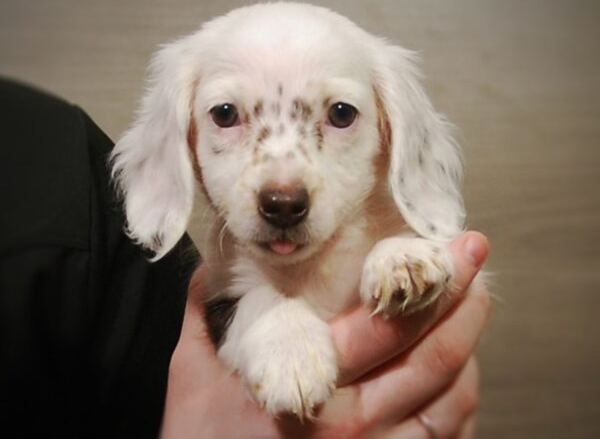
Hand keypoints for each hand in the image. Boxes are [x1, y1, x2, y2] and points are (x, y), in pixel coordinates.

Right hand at [160, 231, 489, 437]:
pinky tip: (459, 372)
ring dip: (468, 347)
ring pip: (449, 399)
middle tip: (476, 261)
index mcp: (307, 388)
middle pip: (431, 358)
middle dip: (464, 303)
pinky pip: (446, 438)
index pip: (386, 326)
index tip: (456, 249)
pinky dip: (460, 400)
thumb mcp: (191, 376)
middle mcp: (352, 427)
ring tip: (472, 305)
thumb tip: (212, 264)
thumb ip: (204, 313)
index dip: (431, 283)